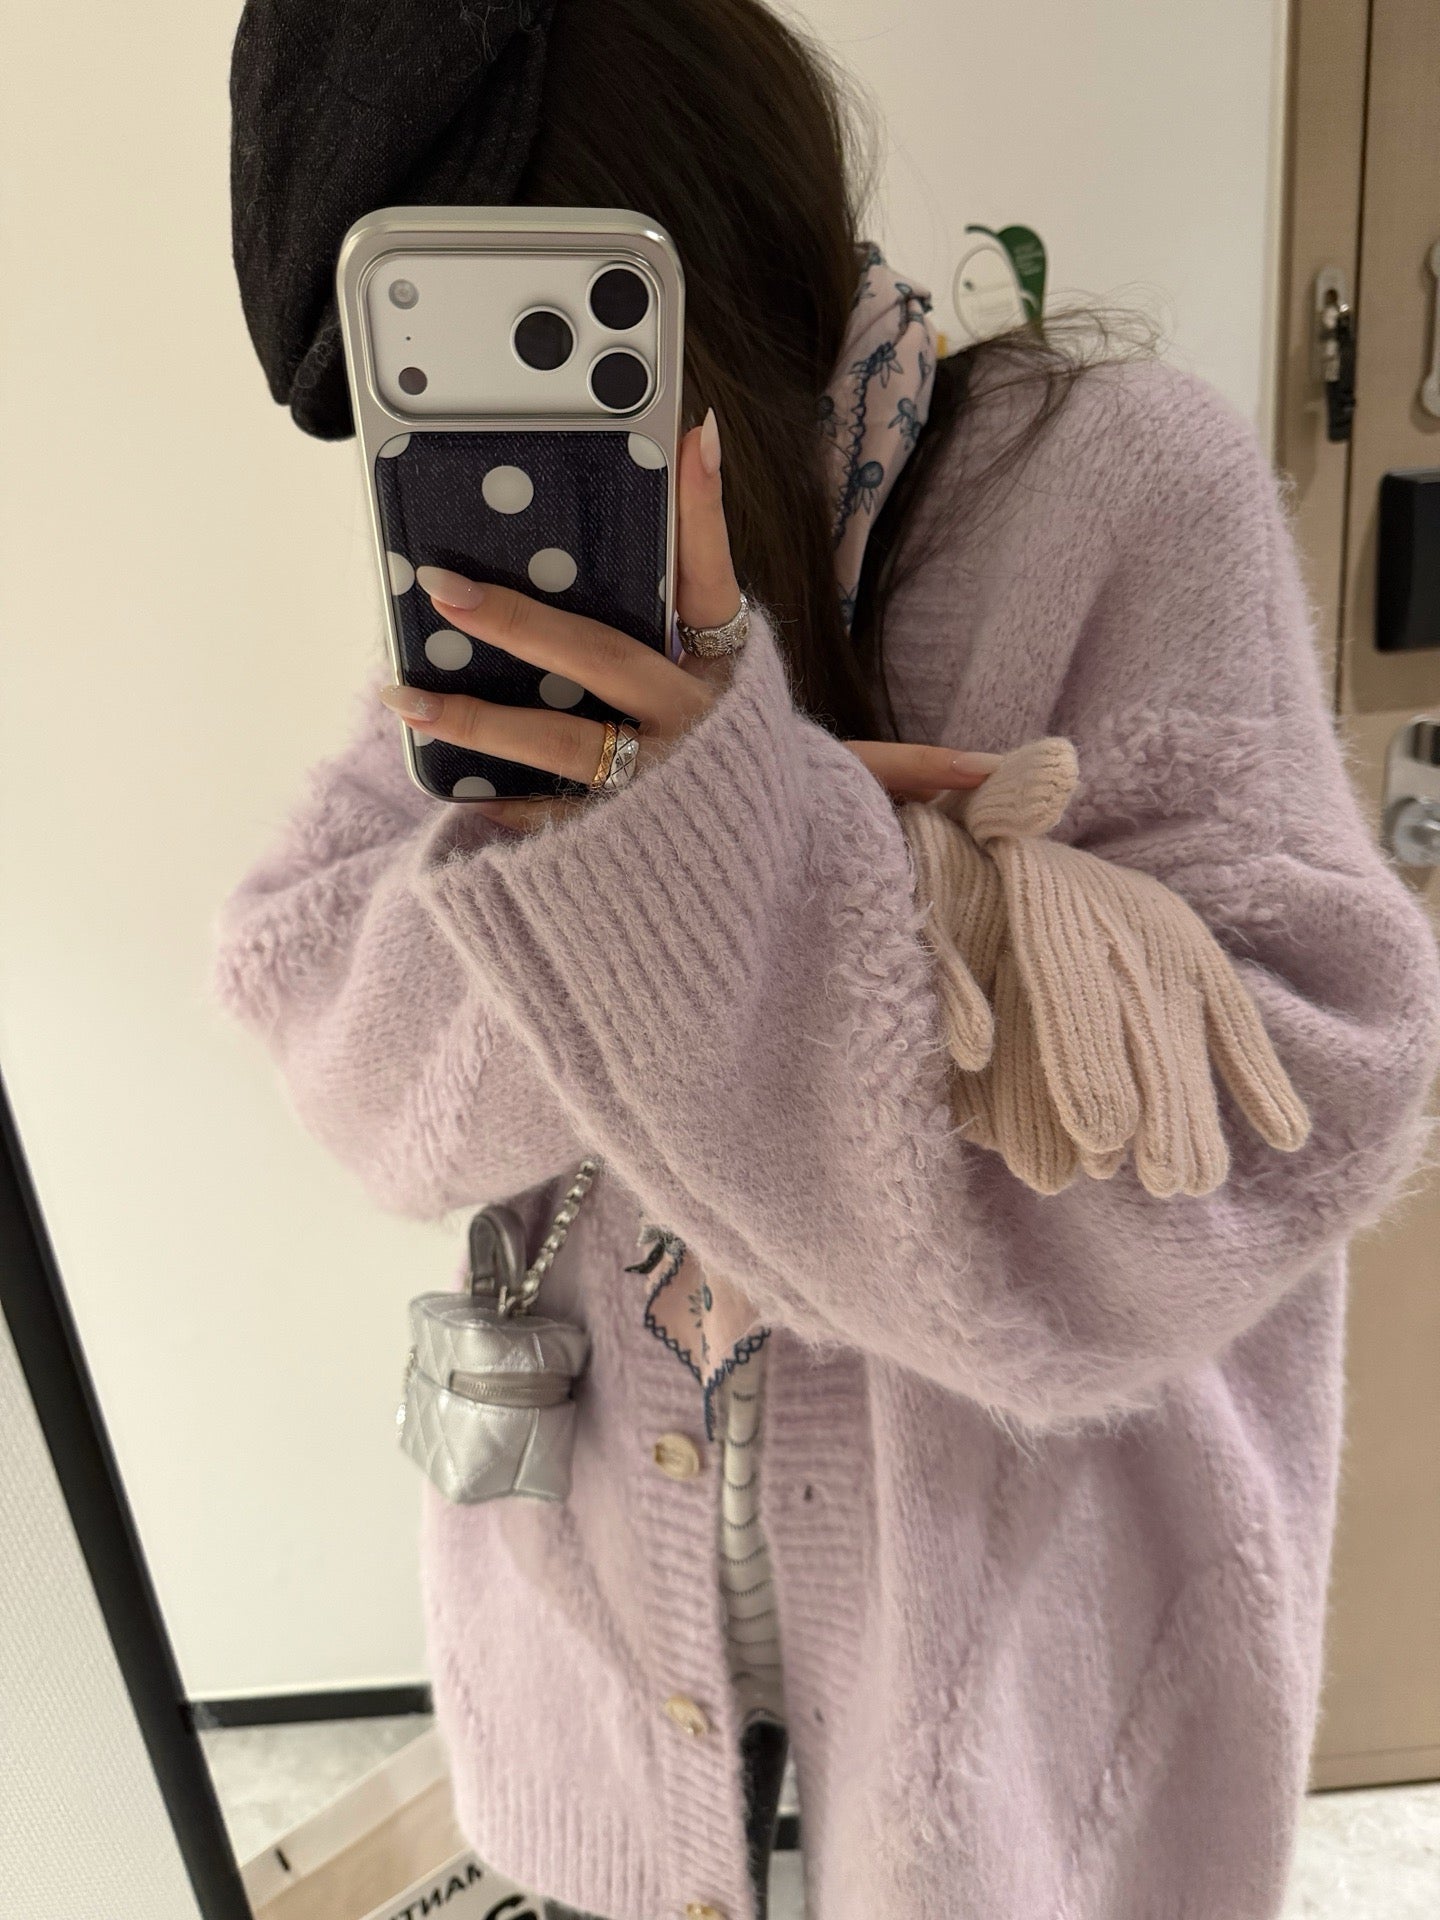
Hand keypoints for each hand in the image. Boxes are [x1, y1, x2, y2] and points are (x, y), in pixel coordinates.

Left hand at [378, 408, 997, 831]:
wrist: (792, 965)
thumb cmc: (810, 851)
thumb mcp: (860, 799)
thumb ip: (911, 767)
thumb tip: (1004, 767)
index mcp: (743, 707)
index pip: (726, 592)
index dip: (708, 518)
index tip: (689, 433)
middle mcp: (691, 743)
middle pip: (602, 664)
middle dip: (526, 620)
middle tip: (445, 580)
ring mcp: (645, 800)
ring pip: (554, 747)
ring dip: (477, 718)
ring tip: (400, 694)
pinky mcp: (610, 856)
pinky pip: (544, 826)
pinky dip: (496, 811)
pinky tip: (443, 792)